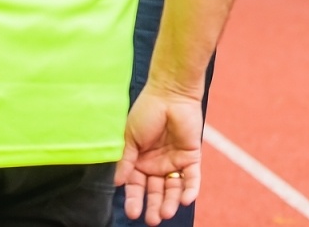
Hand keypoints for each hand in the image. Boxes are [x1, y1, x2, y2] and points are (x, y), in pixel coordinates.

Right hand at [117, 86, 203, 224]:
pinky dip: (190, 189)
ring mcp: (174, 161)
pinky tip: (186, 200)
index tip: (132, 212)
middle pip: (155, 191)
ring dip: (170, 201)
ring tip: (166, 213)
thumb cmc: (146, 112)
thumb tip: (117, 184)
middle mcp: (156, 164)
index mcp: (139, 161)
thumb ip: (125, 161)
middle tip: (152, 220)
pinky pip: (192, 177)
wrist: (169, 93)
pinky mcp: (191, 156)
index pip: (136, 186)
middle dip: (154, 206)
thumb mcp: (129, 138)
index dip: (134, 199)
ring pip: (173, 188)